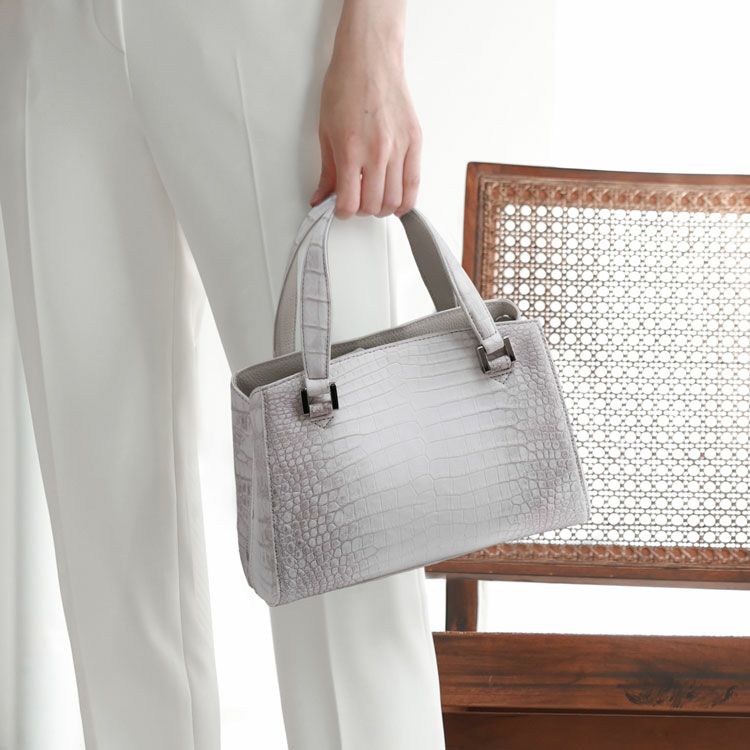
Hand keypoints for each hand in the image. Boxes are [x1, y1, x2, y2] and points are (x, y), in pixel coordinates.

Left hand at [309, 0, 421, 218]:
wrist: (370, 58)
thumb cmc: (346, 85)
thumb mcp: (326, 131)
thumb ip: (327, 171)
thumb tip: (322, 196)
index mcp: (351, 150)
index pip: (349, 203)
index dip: (342, 213)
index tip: (340, 209)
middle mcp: (377, 152)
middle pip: (374, 206)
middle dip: (362, 211)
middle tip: (356, 202)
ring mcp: (399, 148)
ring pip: (395, 200)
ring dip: (383, 208)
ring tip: (374, 200)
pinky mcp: (415, 142)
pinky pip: (414, 184)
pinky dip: (406, 201)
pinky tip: (397, 202)